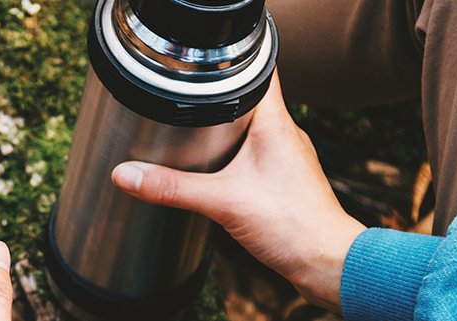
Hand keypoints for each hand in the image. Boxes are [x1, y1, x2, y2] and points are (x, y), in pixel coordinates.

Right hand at [110, 71, 364, 310]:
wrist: (327, 263)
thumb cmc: (293, 226)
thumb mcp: (222, 203)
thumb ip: (173, 188)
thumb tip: (128, 174)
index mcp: (276, 124)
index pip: (258, 70)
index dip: (230, 60)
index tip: (201, 61)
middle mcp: (286, 134)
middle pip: (249, 99)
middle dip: (216, 98)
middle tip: (184, 99)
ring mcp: (289, 158)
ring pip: (253, 129)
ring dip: (226, 129)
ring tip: (194, 133)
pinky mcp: (286, 180)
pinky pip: (258, 156)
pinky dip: (236, 156)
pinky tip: (220, 171)